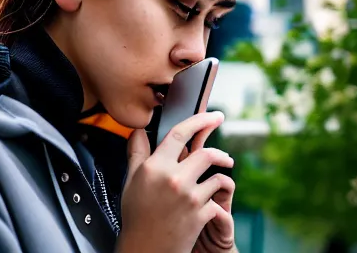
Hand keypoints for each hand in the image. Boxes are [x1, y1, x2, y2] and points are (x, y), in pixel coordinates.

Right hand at [117, 111, 233, 252]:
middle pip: (206, 154)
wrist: (144, 250)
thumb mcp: (132, 180)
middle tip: (225, 154)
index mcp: (156, 167)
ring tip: (223, 174)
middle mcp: (174, 179)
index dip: (200, 120)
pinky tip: (214, 200)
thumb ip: (137, 152)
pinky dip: (218, 198)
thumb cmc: (137, 215)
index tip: (213, 116)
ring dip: (222, 175)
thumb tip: (139, 131)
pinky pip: (217, 198)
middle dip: (220, 152)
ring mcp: (189, 197)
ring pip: (217, 176)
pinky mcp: (200, 214)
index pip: (180, 134)